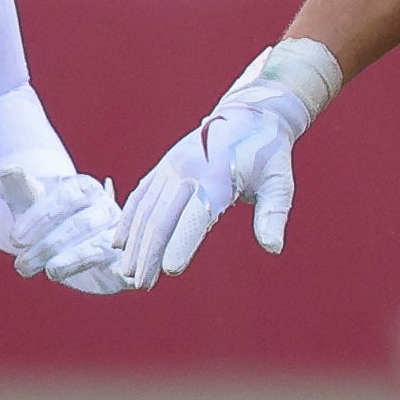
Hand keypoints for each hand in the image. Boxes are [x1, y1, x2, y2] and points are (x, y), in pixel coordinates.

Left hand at [0, 165, 128, 294]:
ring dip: (73, 261)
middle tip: (21, 266)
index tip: (15, 239)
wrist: (66, 243)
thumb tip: (8, 171)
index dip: (40, 218)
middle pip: (81, 224)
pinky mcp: (124, 262)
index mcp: (84, 188)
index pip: (66, 198)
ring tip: (49, 272)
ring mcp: (117, 236)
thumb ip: (18, 188)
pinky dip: (123, 271)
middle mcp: (105, 209)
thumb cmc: (46, 220)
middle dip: (49, 245)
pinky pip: (125, 266)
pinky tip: (112, 276)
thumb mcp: (29, 203)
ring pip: (100, 246)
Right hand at [113, 40, 341, 290]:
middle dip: (149, 253)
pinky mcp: (165, 166)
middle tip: (141, 284)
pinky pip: (141, 195)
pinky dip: (128, 218)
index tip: (170, 271)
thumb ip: (273, 215)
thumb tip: (273, 248)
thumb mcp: (280, 183)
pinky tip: (119, 242)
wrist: (252, 115)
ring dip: (134, 241)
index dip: (181, 243)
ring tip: (125, 271)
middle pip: (162, 217)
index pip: (195, 216)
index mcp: (218, 177)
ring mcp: (172, 166)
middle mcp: (188, 170)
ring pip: (146, 208)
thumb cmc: (269, 155)